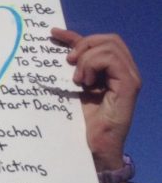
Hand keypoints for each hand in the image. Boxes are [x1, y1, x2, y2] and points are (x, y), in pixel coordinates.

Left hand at [51, 28, 139, 171]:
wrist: (95, 147)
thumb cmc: (83, 122)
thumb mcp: (74, 88)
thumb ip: (73, 70)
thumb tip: (58, 48)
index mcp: (113, 71)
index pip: (100, 42)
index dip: (75, 36)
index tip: (53, 34)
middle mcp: (125, 71)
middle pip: (109, 39)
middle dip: (84, 44)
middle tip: (69, 62)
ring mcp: (129, 78)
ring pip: (110, 46)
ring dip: (87, 58)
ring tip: (77, 79)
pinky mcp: (129, 86)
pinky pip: (112, 60)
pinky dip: (93, 65)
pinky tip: (83, 82)